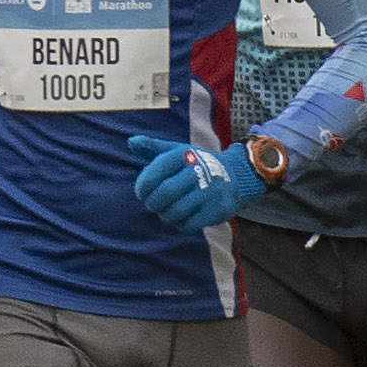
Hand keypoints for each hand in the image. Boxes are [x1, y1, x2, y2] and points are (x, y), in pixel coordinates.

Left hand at [133, 141, 252, 225]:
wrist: (235, 175)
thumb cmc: (196, 164)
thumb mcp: (177, 151)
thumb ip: (153, 147)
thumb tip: (131, 141)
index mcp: (186, 154)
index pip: (159, 167)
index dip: (144, 183)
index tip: (141, 192)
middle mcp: (200, 170)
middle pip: (167, 192)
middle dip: (153, 202)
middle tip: (152, 204)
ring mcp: (210, 191)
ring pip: (177, 210)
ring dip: (165, 214)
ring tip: (165, 211)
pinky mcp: (217, 210)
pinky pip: (190, 224)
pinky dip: (179, 224)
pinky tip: (180, 218)